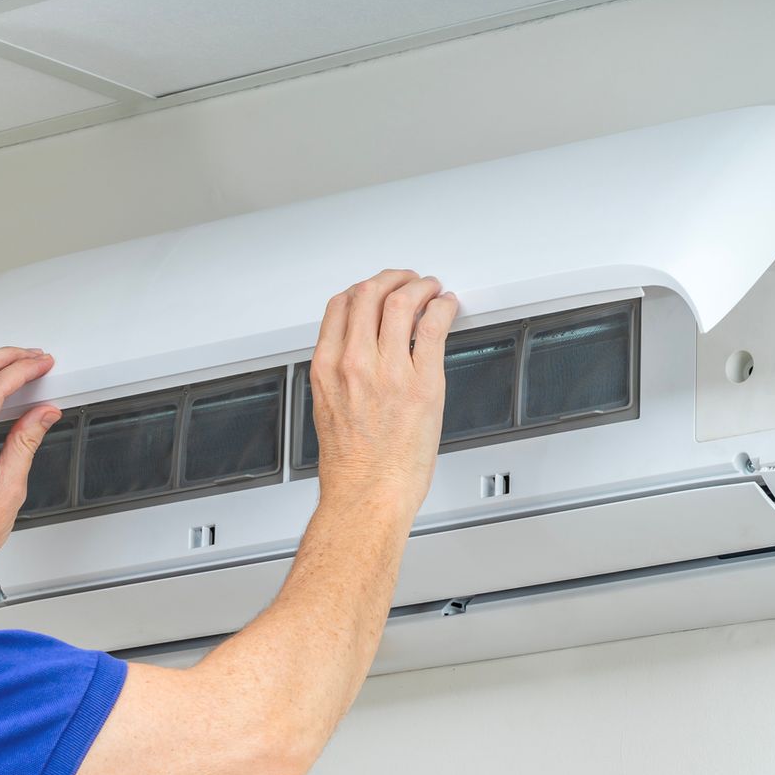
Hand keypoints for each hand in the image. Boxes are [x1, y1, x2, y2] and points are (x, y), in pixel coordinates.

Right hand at [308, 269, 457, 516]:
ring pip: (401, 301)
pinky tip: (447, 307)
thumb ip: (341, 376)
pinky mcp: (423, 382)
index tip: (376, 290)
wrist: (367, 496)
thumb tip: (361, 355)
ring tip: (432, 289)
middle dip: (392, 279)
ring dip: (420, 286)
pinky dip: (443, 307)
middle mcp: (354, 363)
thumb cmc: (352, 467)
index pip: (340, 306)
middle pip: (369, 294)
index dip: (362, 290)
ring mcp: (389, 371)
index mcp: (327, 368)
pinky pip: (434, 326)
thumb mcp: (329, 409)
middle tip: (408, 281)